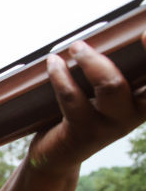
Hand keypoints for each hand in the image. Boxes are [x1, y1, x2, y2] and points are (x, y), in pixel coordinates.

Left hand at [27, 33, 145, 175]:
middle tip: (144, 33)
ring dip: (92, 59)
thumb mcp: (103, 96)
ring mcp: (109, 126)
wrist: (56, 157)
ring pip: (111, 85)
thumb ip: (109, 70)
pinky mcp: (81, 132)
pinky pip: (72, 98)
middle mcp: (133, 115)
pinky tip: (53, 62)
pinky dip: (61, 75)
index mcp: (143, 103)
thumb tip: (104, 33)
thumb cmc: (83, 115)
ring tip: (76, 46)